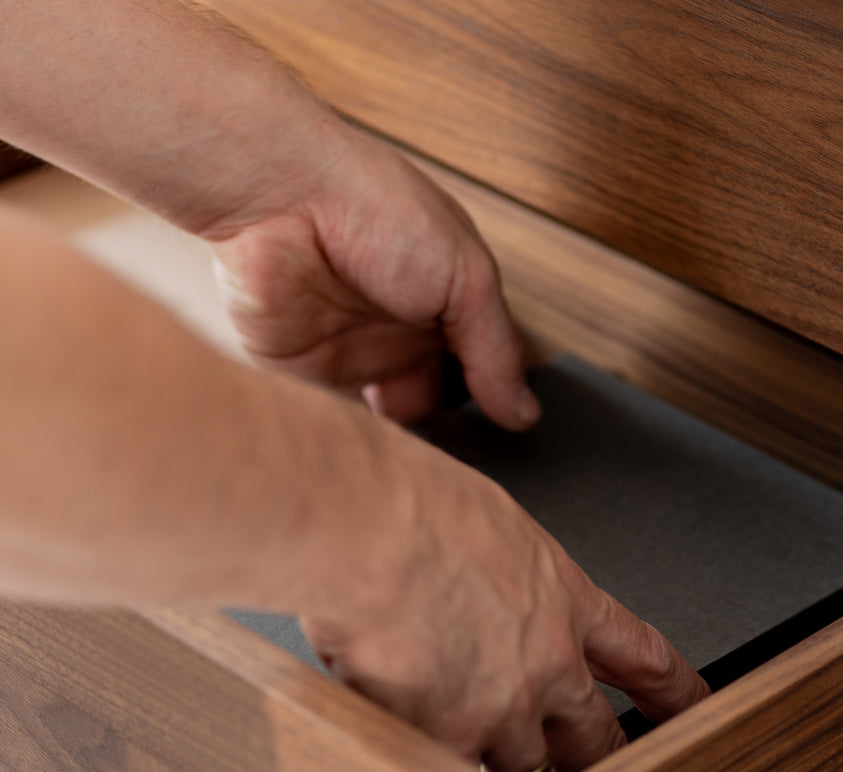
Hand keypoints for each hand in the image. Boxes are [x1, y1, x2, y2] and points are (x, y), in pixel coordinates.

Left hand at [203, 120, 537, 430]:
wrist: (278, 198)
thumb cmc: (373, 205)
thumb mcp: (466, 277)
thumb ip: (497, 350)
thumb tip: (525, 411)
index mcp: (443, 299)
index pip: (482, 367)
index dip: (498, 402)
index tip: (510, 439)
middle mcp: (400, 330)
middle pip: (439, 404)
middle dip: (454, 436)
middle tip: (468, 461)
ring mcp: (354, 355)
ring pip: (393, 425)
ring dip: (409, 445)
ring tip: (428, 462)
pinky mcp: (307, 376)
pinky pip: (341, 426)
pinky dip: (361, 444)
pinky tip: (383, 452)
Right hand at [297, 428, 708, 771]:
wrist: (360, 528)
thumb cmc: (407, 506)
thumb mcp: (486, 522)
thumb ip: (500, 571)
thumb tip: (482, 582)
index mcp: (563, 599)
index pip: (643, 657)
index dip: (672, 693)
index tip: (690, 710)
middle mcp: (544, 665)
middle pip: (595, 740)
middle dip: (597, 767)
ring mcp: (497, 712)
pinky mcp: (442, 743)